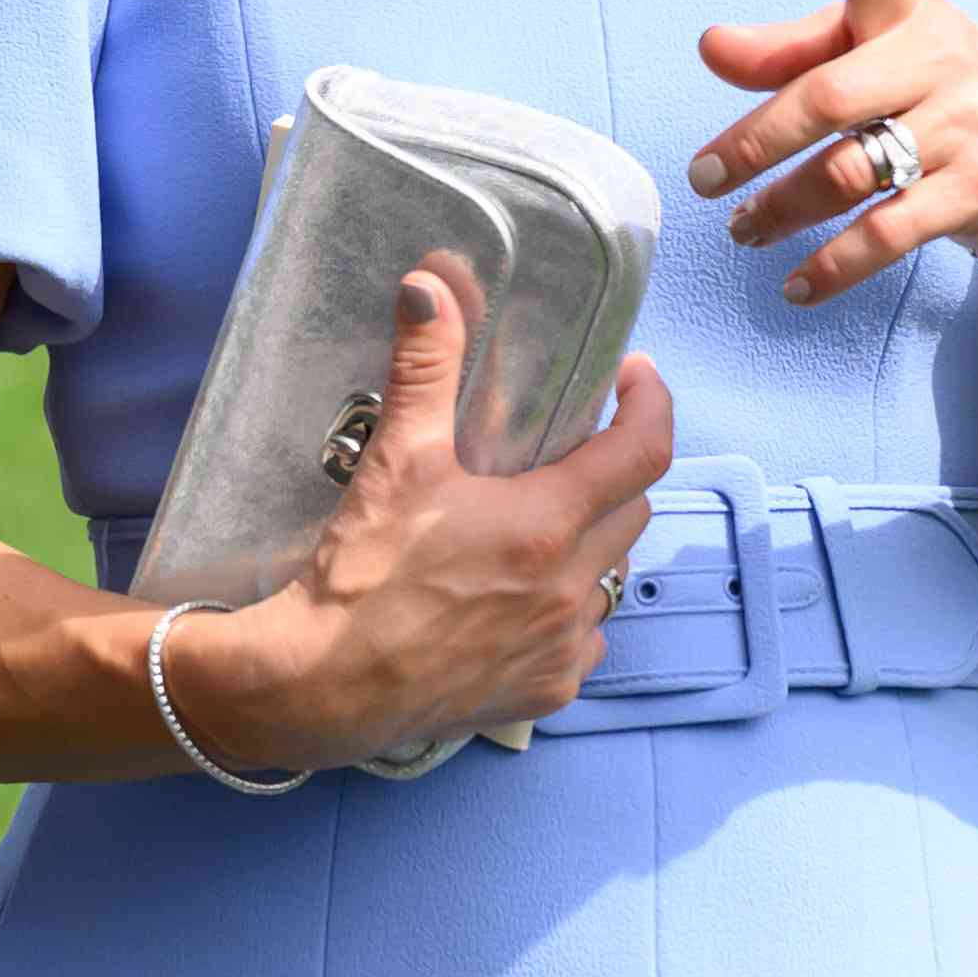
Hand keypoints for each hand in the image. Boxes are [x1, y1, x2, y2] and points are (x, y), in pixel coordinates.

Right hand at [178, 262, 672, 770]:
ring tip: (542, 529)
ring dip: (592, 544)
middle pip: (633, 510)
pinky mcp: (547, 691)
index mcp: (548, 524)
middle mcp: (572, 588)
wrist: (324, 686)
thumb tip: (430, 285)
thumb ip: (425, 368)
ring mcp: (564, 646)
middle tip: (570, 453)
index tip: (634, 380)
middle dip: (613, 473)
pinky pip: (586, 639)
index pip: (646, 450)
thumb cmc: (362, 576)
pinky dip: (569, 613)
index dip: (652, 403)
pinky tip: (524, 602)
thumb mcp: (396, 461)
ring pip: (612, 576)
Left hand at [690, 0, 977, 302]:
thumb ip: (790, 51)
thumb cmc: (930, 90)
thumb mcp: (870, 53)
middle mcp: (940, 62)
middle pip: (833, 98)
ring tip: (740, 229)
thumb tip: (711, 48)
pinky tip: (795, 285)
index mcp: (909, 13)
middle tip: (703, 175)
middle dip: (759, 142)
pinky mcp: (974, 192)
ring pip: (851, 173)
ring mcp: (963, 129)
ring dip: (782, 208)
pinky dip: (834, 265)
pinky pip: (889, 233)